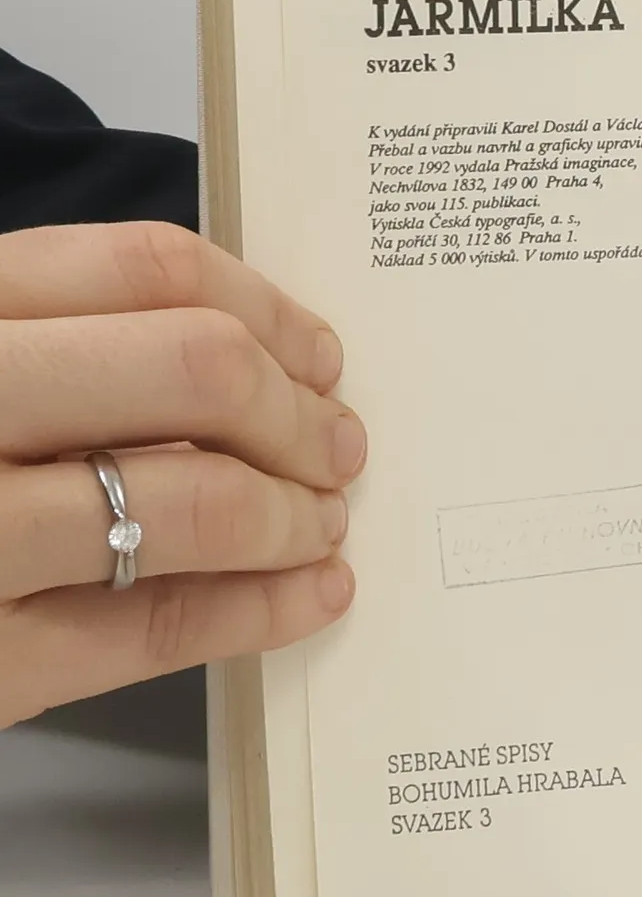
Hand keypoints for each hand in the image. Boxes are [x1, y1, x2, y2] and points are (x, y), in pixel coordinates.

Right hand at [0, 221, 363, 730]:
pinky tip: (313, 595)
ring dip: (295, 513)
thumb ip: (47, 345)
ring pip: (191, 502)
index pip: (143, 269)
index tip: (320, 355)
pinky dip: (262, 609)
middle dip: (297, 412)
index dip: (266, 309)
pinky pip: (153, 627)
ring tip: (324, 522)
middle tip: (338, 445)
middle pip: (192, 369)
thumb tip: (237, 361)